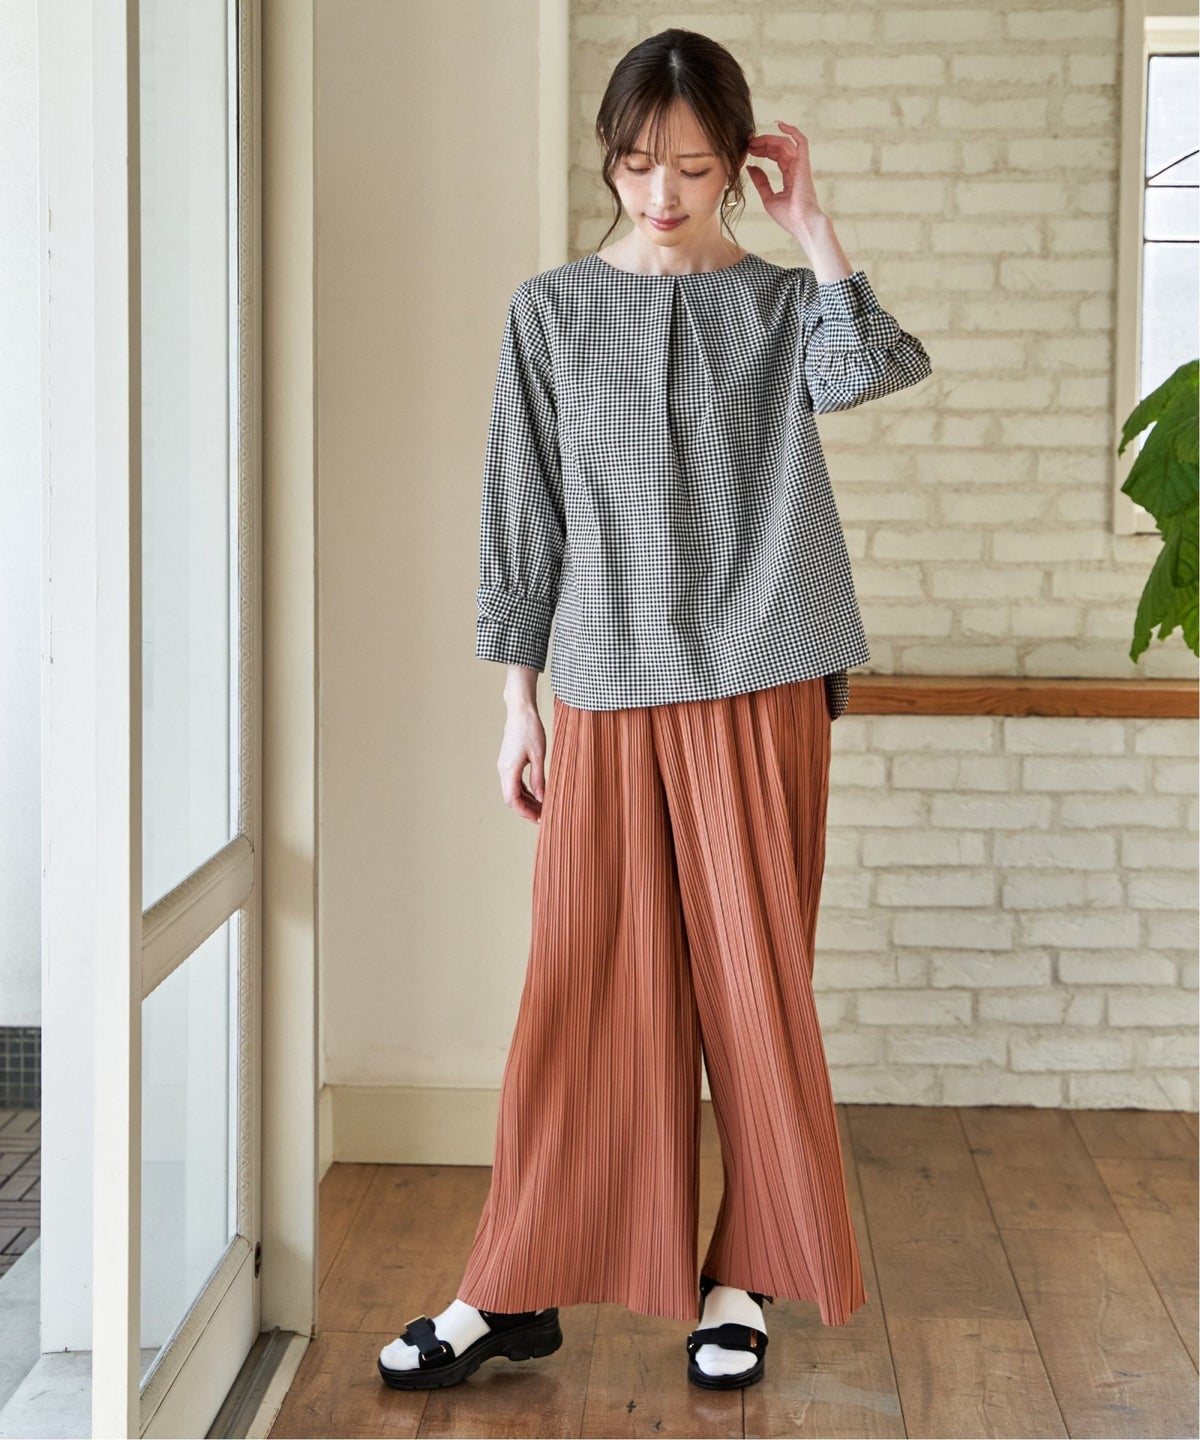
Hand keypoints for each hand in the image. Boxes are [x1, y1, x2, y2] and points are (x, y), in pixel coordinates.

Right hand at [497, 704, 548, 822]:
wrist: (520, 711)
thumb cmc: (530, 729)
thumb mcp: (539, 756)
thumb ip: (539, 779)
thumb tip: (542, 798)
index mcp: (509, 769)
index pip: (512, 800)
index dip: (524, 812)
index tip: (538, 818)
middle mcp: (503, 770)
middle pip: (510, 798)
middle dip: (525, 809)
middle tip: (542, 816)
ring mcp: (504, 766)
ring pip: (512, 791)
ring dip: (525, 801)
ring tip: (541, 807)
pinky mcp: (508, 762)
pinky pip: (514, 782)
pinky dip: (524, 791)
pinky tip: (537, 794)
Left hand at [744, 121, 823, 235]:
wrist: (802, 224)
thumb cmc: (788, 216)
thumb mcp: (768, 198)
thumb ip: (761, 181)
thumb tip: (751, 167)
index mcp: (790, 176)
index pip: (777, 156)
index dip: (763, 150)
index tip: (749, 150)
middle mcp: (796, 168)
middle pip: (780, 148)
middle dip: (764, 143)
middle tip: (749, 143)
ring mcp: (801, 165)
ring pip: (786, 144)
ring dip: (770, 140)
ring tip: (755, 141)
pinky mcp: (804, 164)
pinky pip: (801, 142)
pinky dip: (793, 131)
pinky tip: (780, 125)